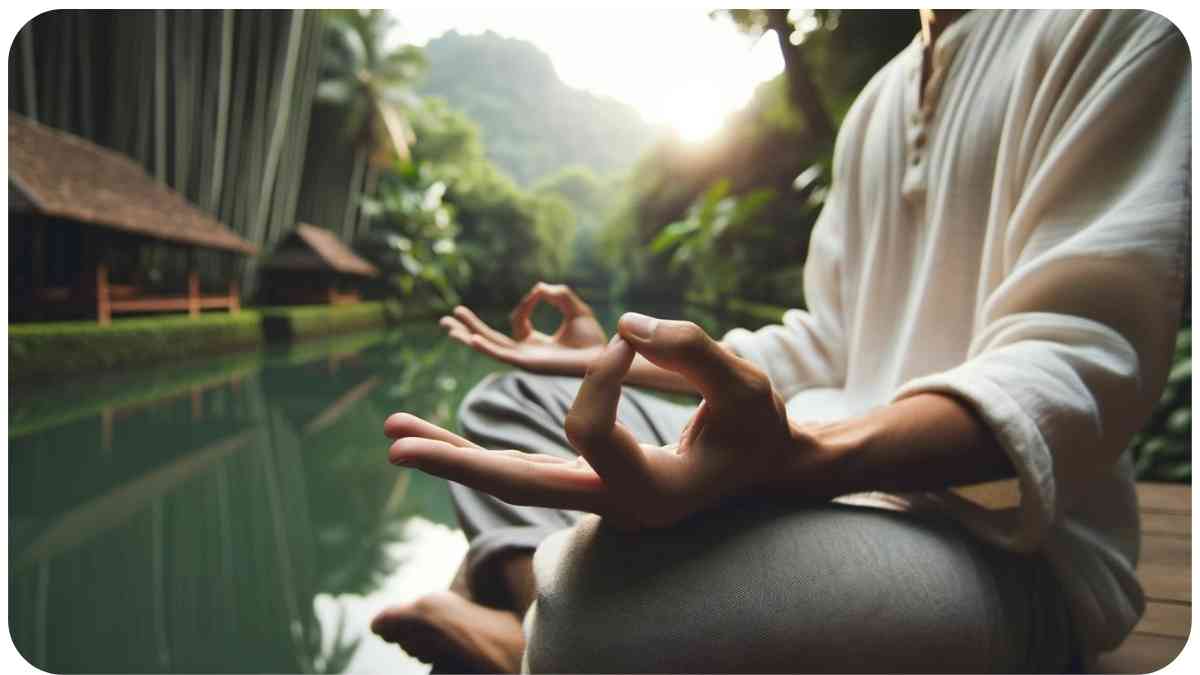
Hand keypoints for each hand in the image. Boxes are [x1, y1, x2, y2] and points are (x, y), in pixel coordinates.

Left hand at [387, 313, 812, 529]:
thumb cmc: (759, 428)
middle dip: (457, 460)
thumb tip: (627, 324)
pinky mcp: (586, 481)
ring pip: (512, 478)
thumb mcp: (745, 386)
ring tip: (394, 435)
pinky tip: (442, 436)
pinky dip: (483, 449)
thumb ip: (693, 351)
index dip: (600, 374)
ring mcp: (595, 499)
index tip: (630, 337)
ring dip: (454, 454)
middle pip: (520, 484)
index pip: (591, 432)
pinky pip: (526, 465)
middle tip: (395, 445)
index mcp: (650, 494)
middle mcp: (612, 507)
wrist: (764, 469)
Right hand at [439, 282, 606, 375]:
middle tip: (447, 318)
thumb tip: (538, 287)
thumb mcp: (574, 309)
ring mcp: (524, 360)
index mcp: (535, 344)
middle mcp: (526, 354)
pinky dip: (485, 346)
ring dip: (467, 335)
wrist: (604, 356)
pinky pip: (501, 354)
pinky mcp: (527, 364)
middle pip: (490, 340)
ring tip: (447, 325)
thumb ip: (557, 295)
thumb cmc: (593, 339)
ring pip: (489, 347)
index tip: (540, 292)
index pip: (518, 321)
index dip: (526, 303)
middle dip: (468, 328)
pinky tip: (470, 338)